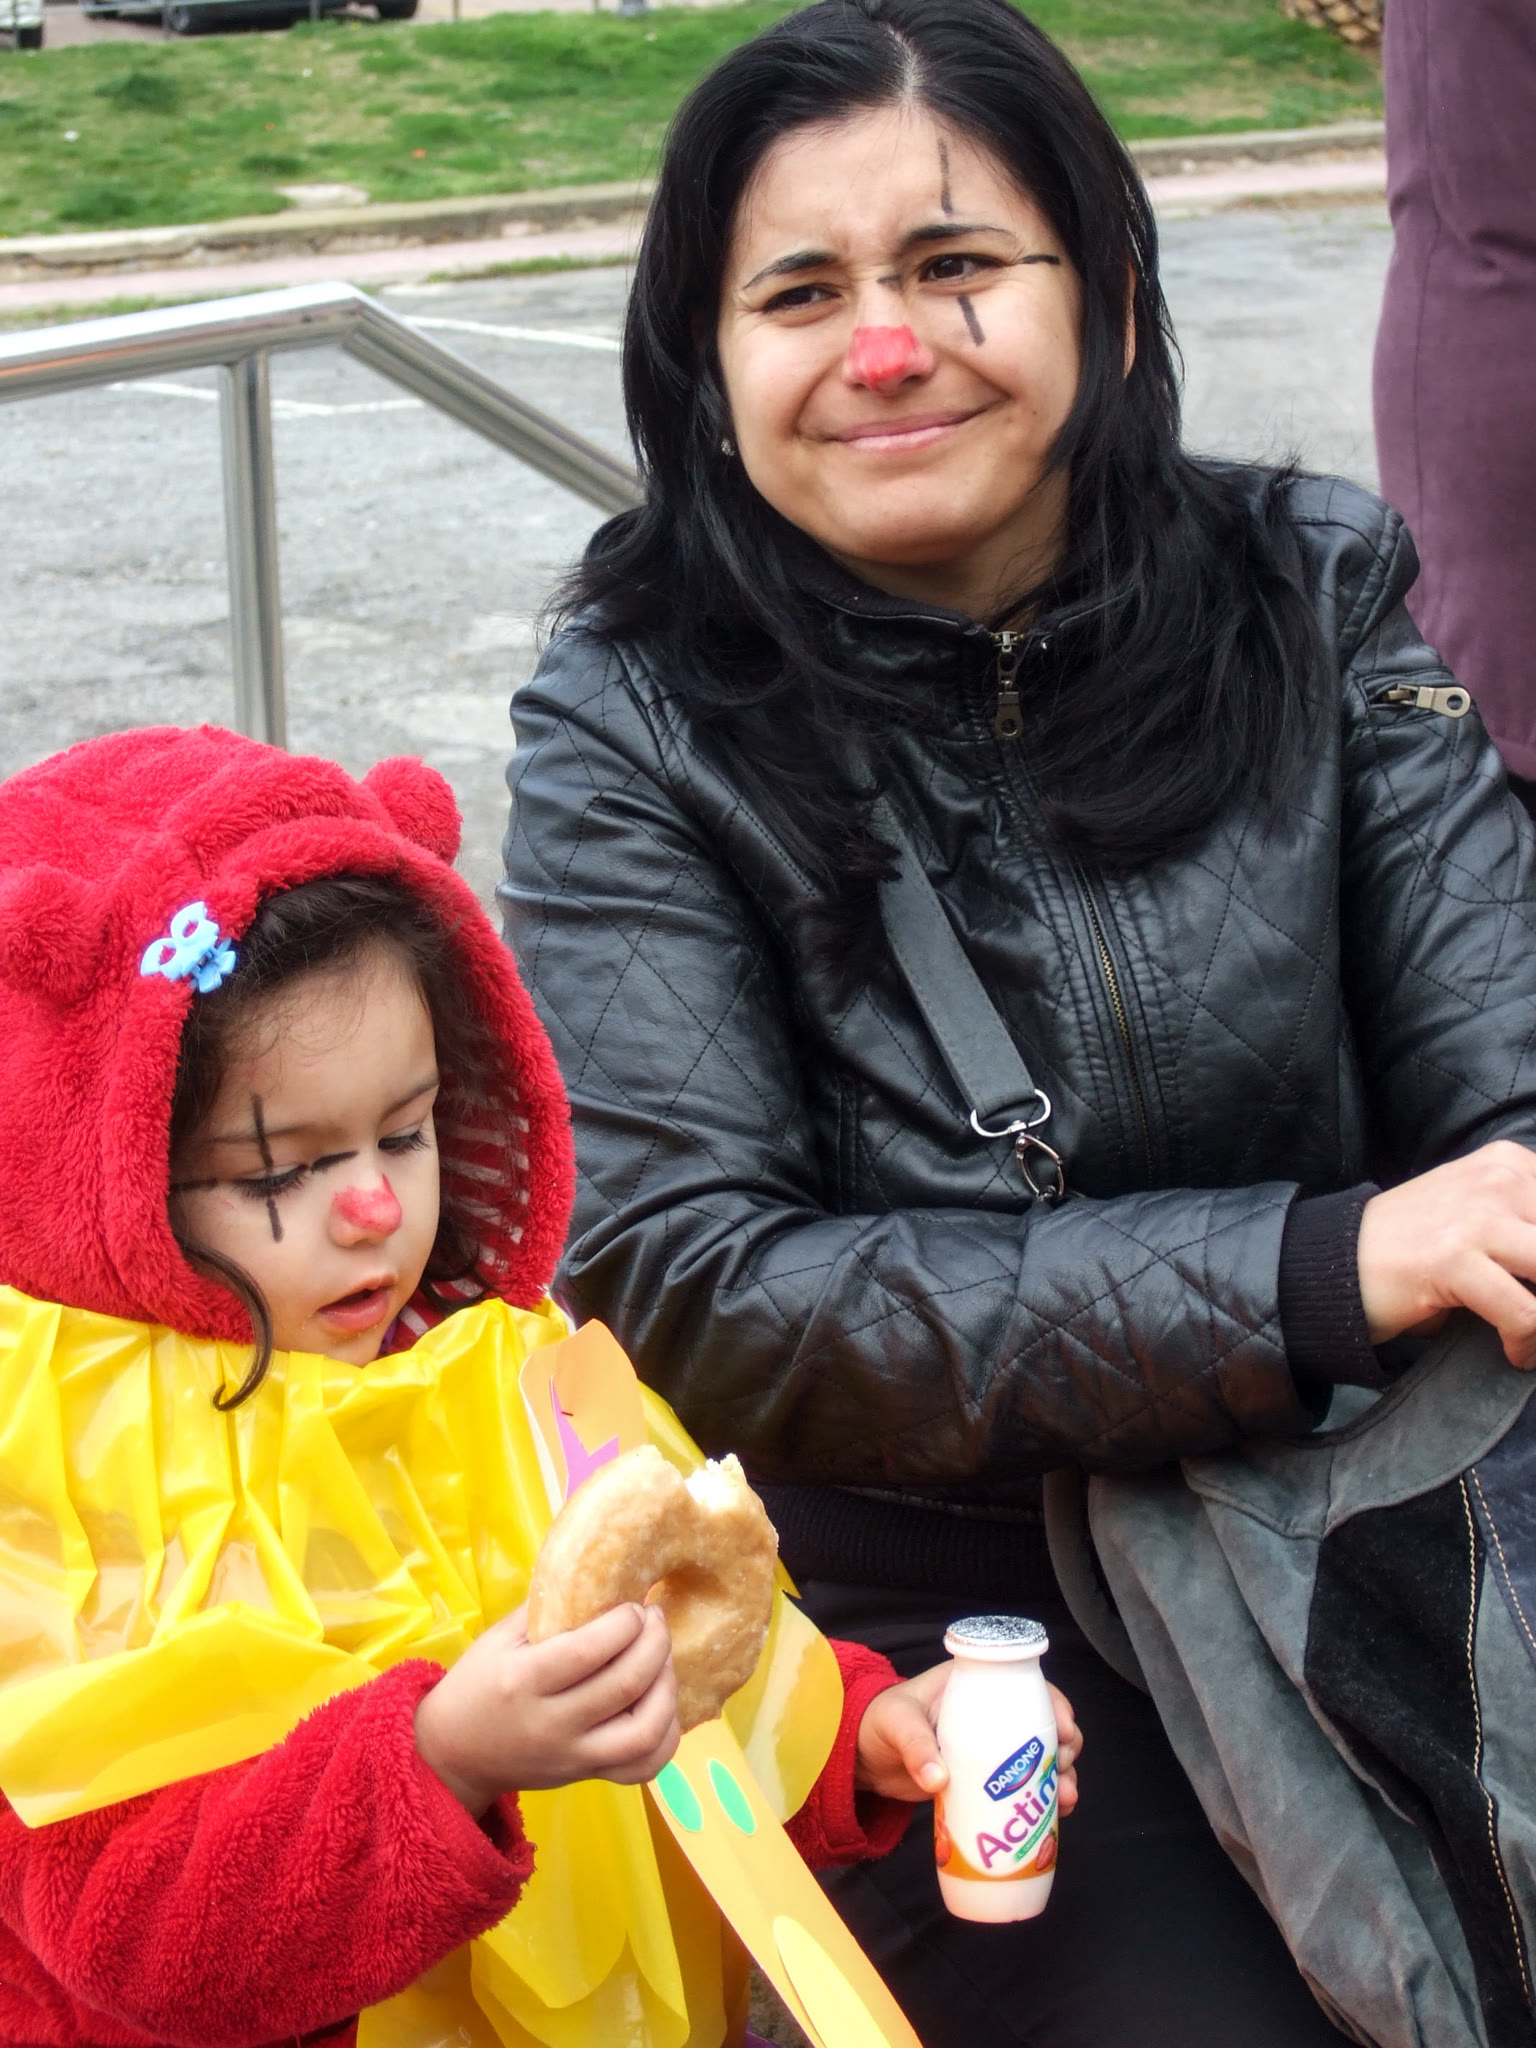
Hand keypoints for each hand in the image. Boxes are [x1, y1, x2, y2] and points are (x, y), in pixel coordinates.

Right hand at [414, 1601, 679, 1816]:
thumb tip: (598, 1573)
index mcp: (524, 1679)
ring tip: (665, 1661)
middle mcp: (552, 1723)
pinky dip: (666, 1737)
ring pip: (643, 1732)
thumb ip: (547, 1608)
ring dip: (667, 1689)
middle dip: (655, 1643)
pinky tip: (664, 1704)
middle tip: (656, 1620)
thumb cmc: (477, 1685)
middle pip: (625, 1685)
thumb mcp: (499, 1638)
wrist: (455, 1756)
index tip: (636, 1605)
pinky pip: (642, 1768)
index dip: (626, 1623)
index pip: (589, 1650)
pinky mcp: (587, 1776)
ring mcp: (573, 1755)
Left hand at [855, 1664, 1081, 1816]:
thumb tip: (939, 1780)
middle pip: (1040, 1724)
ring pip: (1036, 1758)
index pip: (1025, 1685)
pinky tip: (1053, 1818)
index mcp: (973, 1686)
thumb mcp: (897, 1724)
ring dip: (1058, 1777)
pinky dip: (1038, 1800)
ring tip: (1065, 1800)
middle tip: (1066, 1769)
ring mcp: (987, 1749)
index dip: (1054, 1703)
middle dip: (1065, 1746)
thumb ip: (915, 1747)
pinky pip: (1018, 1788)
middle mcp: (988, 1714)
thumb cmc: (878, 1722)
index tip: (1065, 1731)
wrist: (862, 1756)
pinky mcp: (982, 1780)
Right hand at [1358, 1141, 1535, 1366]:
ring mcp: (1476, 1217)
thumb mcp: (1478, 1214)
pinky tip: (1516, 1352)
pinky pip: (1525, 1313)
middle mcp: (1498, 1180)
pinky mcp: (1454, 1259)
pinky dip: (1527, 1342)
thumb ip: (1526, 1227)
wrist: (1334, 1261)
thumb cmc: (1412, 1248)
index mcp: (1509, 1163)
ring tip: (1533, 1336)